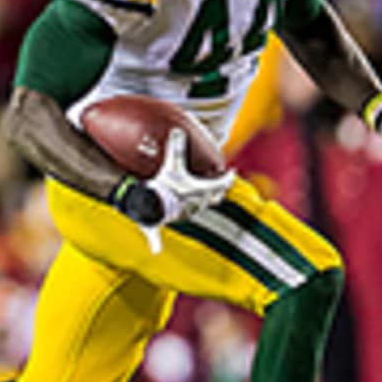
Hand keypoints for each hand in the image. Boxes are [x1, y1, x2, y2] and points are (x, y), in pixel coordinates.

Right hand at [113, 128, 235, 252]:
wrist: (148, 206)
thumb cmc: (162, 186)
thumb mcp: (171, 165)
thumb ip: (175, 147)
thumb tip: (177, 130)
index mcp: (200, 192)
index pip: (222, 184)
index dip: (229, 178)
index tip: (233, 172)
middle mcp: (195, 206)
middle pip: (213, 198)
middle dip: (217, 190)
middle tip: (218, 183)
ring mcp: (184, 215)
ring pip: (196, 210)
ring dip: (198, 203)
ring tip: (195, 196)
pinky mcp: (168, 221)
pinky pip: (168, 229)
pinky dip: (161, 239)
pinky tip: (155, 251)